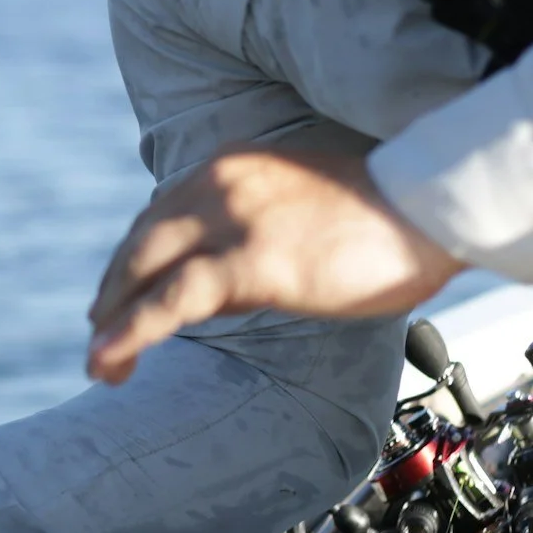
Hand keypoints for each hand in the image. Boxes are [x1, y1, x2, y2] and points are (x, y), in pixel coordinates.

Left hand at [86, 144, 462, 383]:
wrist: (432, 201)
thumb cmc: (387, 212)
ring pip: (144, 271)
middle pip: (141, 244)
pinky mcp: (250, 260)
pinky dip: (132, 331)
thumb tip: (214, 292)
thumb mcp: (300, 210)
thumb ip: (251, 238)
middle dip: (113, 295)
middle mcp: (218, 184)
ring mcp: (231, 220)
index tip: (120, 297)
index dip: (134, 263)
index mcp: (229, 167)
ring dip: (113, 322)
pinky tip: (110, 359)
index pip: (160, 217)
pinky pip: (173, 300)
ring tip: (100, 364)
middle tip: (100, 336)